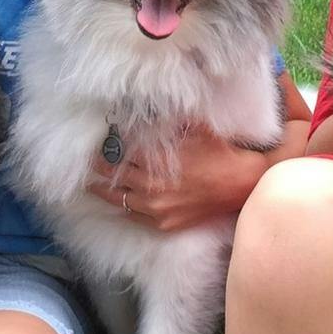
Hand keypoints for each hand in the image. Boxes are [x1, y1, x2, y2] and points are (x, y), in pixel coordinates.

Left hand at [86, 125, 266, 232]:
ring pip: (118, 199)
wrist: (241, 184)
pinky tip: (117, 201)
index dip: (109, 146)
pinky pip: (134, 215)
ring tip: (91, 183)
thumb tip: (151, 110)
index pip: (120, 152)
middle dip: (101, 166)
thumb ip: (170, 121)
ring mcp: (156, 208)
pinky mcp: (164, 223)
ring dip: (103, 189)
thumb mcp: (195, 127)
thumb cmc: (220, 153)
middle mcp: (151, 186)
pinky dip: (124, 206)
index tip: (101, 141)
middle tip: (90, 161)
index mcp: (156, 161)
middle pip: (114, 175)